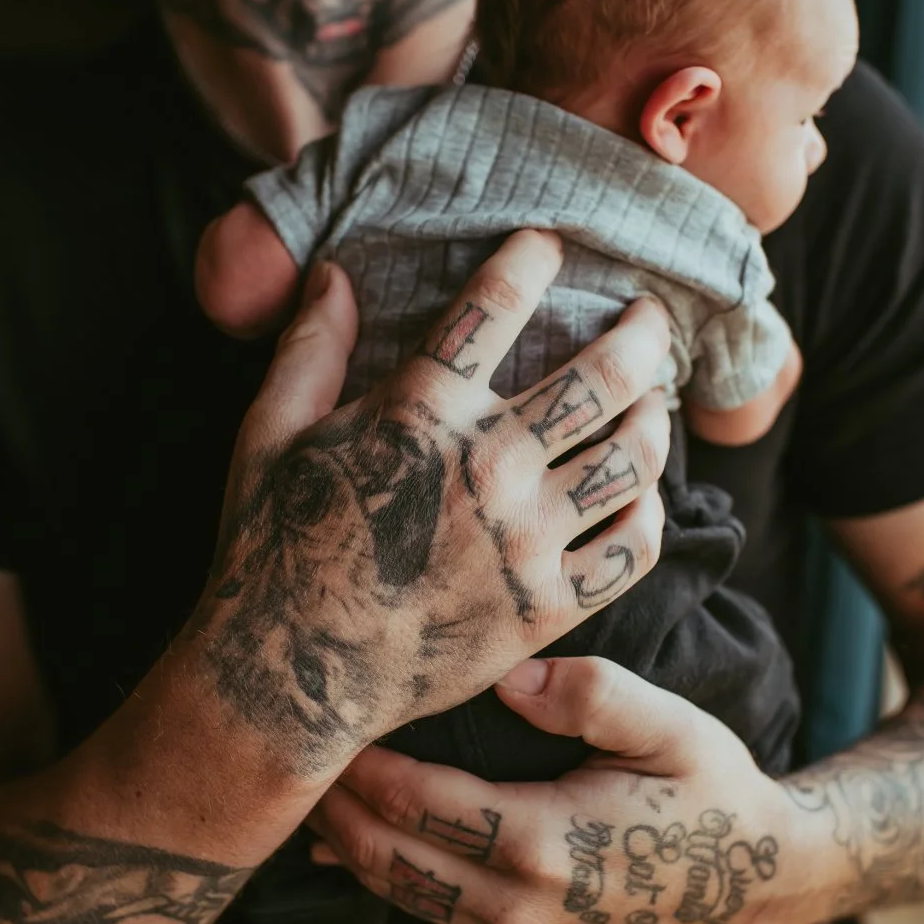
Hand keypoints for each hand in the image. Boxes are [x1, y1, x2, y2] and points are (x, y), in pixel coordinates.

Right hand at [192, 231, 669, 777]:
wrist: (292, 678)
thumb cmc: (271, 549)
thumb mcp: (268, 436)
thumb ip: (310, 350)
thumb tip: (336, 272)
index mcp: (419, 415)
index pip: (494, 306)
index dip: (531, 259)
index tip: (551, 245)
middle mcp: (487, 469)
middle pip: (600, 377)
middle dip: (640, 335)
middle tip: (652, 318)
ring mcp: (524, 542)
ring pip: (630, 459)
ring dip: (654, 419)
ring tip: (653, 403)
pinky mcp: (546, 609)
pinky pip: (631, 549)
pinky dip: (648, 513)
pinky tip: (640, 495)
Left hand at [309, 655, 799, 923]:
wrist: (749, 876)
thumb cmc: (709, 787)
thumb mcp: (672, 726)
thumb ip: (593, 694)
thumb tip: (507, 675)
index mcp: (543, 842)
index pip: (419, 803)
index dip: (361, 765)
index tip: (321, 717)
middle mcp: (518, 901)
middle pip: (390, 856)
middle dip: (333, 806)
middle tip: (285, 748)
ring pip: (398, 893)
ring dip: (345, 843)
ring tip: (303, 787)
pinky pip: (426, 911)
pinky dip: (377, 876)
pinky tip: (344, 841)